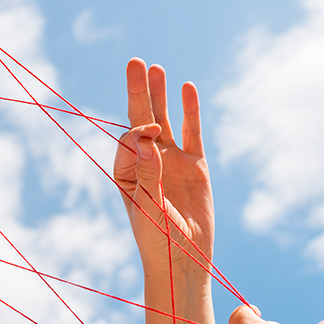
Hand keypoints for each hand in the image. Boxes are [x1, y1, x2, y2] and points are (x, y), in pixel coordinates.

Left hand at [115, 58, 213, 274]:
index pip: (130, 138)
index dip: (139, 130)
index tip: (151, 137)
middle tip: (136, 62)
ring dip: (160, 96)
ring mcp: (173, 161)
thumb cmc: (159, 240)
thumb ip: (148, 175)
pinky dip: (190, 111)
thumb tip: (146, 139)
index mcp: (127, 172)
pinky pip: (192, 132)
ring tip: (156, 68)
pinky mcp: (196, 165)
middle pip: (142, 120)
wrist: (185, 261)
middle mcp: (148, 162)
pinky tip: (186, 88)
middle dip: (138, 92)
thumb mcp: (148, 208)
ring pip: (166, 121)